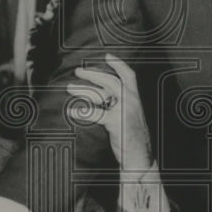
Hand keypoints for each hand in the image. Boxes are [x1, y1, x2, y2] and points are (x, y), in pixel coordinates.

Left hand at [67, 53, 152, 174]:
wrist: (141, 156)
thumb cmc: (134, 137)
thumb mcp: (132, 115)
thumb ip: (122, 103)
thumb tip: (104, 95)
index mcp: (136, 98)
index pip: (129, 75)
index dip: (118, 63)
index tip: (107, 55)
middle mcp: (131, 100)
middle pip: (110, 80)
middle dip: (92, 73)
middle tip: (78, 71)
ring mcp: (124, 110)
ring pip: (101, 94)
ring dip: (83, 89)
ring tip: (70, 87)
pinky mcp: (116, 122)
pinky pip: (95, 113)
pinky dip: (81, 111)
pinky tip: (71, 111)